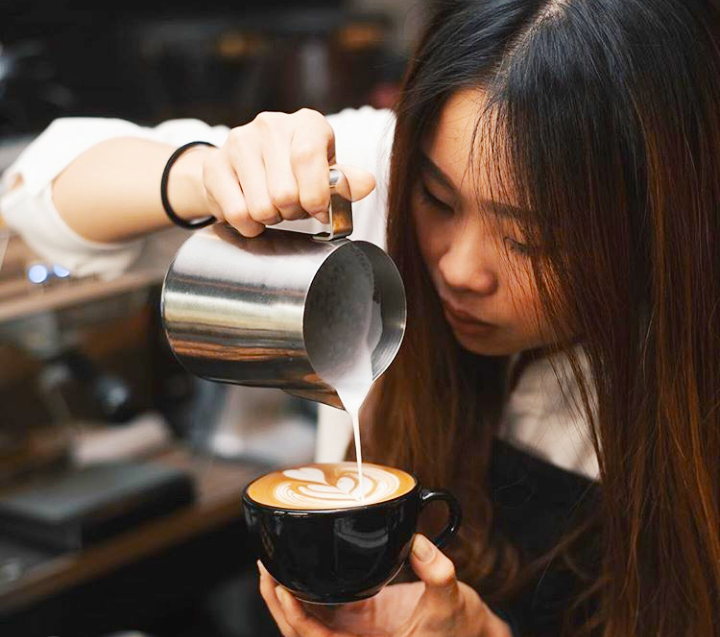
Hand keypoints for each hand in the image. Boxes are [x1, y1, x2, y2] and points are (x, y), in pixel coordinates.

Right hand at [198, 109, 375, 236]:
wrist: (242, 169)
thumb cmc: (294, 174)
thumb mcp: (324, 175)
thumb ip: (344, 183)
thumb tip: (367, 183)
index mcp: (307, 123)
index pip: (308, 157)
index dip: (315, 196)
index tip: (318, 212)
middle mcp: (271, 125)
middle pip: (285, 191)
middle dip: (291, 212)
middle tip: (291, 208)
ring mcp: (239, 142)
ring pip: (261, 206)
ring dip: (270, 219)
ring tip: (272, 208)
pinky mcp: (215, 164)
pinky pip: (237, 212)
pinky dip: (249, 226)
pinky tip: (252, 214)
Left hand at [258, 534, 513, 636]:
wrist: (469, 633)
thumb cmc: (459, 629)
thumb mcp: (451, 601)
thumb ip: (437, 573)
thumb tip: (418, 542)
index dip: (296, 617)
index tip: (281, 587)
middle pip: (303, 632)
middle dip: (278, 602)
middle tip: (267, 567)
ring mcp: (355, 633)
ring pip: (308, 622)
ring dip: (286, 597)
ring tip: (273, 565)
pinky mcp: (359, 619)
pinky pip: (323, 608)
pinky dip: (306, 592)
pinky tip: (299, 570)